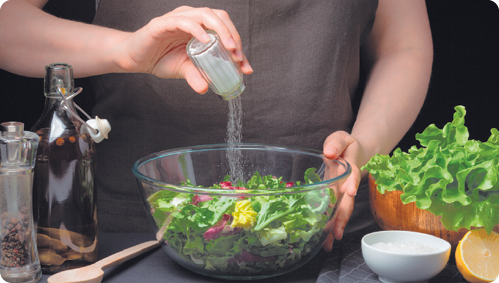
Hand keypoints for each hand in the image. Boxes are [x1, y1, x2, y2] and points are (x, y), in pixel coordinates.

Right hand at [115, 6, 252, 93]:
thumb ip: (197, 76)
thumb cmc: (160, 59)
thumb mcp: (184, 70)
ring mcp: (178, 18)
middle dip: (233, 35)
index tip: (244, 65)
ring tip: (228, 47)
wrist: (135, 59)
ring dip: (220, 30)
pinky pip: (183, 21)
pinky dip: (197, 29)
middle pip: (219, 17)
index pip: (225, 28)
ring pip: (205, 14)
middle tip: (238, 55)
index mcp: (200, 27)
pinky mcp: (162, 23)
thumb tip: (207, 89)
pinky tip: (205, 41)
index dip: (237, 44)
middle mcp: (191, 18)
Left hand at [322, 131, 364, 251]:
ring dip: (336, 227)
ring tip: (330, 243)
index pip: (351, 176)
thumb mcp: (341, 137)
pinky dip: (329, 226)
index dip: (351, 183)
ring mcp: (340, 192)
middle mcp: (346, 184)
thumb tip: (328, 152)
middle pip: (347, 202)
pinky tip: (325, 240)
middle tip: (338, 233)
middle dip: (342, 217)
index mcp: (349, 168)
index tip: (350, 192)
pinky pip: (333, 212)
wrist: (352, 152)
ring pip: (340, 211)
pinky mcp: (333, 197)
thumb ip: (336, 142)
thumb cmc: (345, 145)